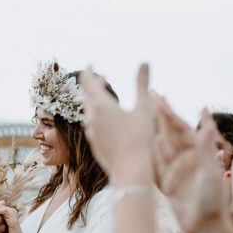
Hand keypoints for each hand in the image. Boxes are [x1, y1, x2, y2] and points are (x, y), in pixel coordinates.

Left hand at [82, 64, 153, 184]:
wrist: (130, 171)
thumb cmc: (139, 139)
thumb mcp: (144, 108)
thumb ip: (142, 84)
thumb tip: (144, 61)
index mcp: (101, 106)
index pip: (87, 82)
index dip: (88, 72)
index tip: (90, 64)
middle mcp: (91, 118)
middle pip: (87, 96)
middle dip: (94, 85)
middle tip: (102, 78)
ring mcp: (90, 132)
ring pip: (88, 111)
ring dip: (95, 100)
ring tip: (105, 96)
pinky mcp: (93, 143)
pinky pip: (91, 124)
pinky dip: (96, 115)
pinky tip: (107, 119)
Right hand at [153, 104, 226, 232]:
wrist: (205, 225)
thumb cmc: (211, 199)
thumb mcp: (209, 172)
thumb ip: (203, 146)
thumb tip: (205, 118)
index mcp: (199, 154)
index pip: (183, 129)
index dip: (172, 114)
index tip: (162, 99)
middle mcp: (188, 159)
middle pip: (173, 133)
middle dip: (163, 115)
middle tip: (153, 97)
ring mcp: (178, 170)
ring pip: (165, 146)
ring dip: (158, 129)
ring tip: (148, 114)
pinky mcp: (170, 183)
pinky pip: (159, 164)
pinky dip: (155, 152)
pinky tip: (151, 141)